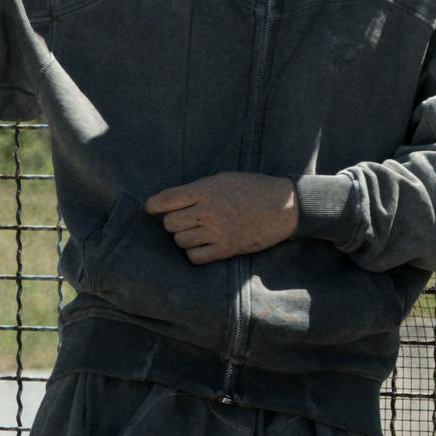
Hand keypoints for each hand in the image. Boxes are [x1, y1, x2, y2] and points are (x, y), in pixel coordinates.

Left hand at [146, 174, 300, 264]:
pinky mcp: (226, 249)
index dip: (153, 205)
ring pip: (180, 241)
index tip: (152, 208)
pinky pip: (195, 257)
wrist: (283, 207)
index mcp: (205, 190)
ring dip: (184, 237)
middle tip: (185, 219)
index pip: (166, 200)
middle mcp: (207, 212)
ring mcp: (216, 232)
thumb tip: (173, 200)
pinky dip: (194, 253)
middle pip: (170, 224)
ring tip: (197, 231)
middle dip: (173, 222)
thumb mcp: (223, 179)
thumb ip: (198, 189)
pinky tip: (203, 245)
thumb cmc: (253, 188)